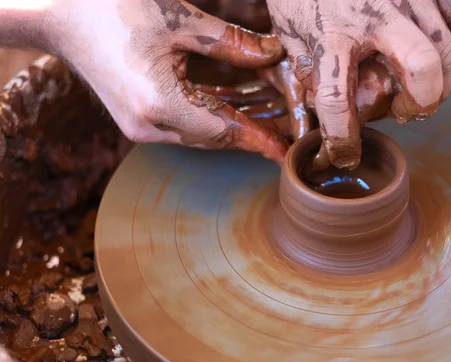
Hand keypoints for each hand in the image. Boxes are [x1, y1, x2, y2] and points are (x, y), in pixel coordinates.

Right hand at [46, 0, 287, 163]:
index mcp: (161, 104)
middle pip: (214, 136)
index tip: (284, 151)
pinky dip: (209, 117)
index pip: (224, 130)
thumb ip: (231, 43)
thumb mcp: (180, 20)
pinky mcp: (136, 119)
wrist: (59, 16)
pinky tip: (234, 110)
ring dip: (232, 127)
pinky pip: (182, 124)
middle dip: (250, 133)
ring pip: (199, 133)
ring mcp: (139, 127)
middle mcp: (149, 126)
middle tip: (284, 133)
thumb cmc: (113, 8)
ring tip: (267, 124)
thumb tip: (273, 54)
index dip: (259, 139)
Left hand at [266, 0, 450, 168]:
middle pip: (424, 70)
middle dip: (422, 104)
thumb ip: (309, 66)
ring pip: (448, 50)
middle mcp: (374, 13)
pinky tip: (432, 53)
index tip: (346, 154)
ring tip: (420, 87)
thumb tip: (327, 104)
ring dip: (440, 82)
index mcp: (331, 32)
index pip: (337, 100)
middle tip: (407, 111)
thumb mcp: (290, 28)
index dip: (343, 139)